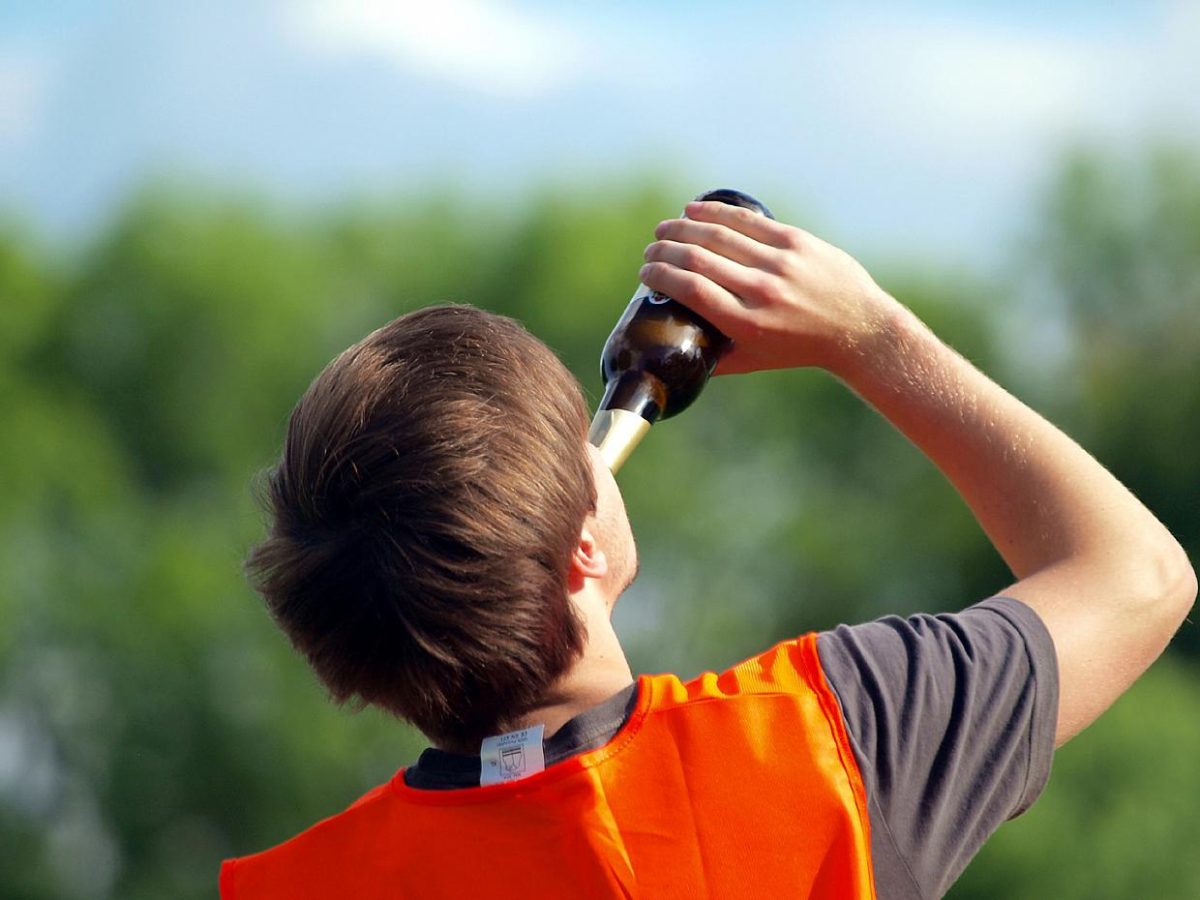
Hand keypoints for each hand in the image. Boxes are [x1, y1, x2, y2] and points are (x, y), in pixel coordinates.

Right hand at [640, 200, 899, 375]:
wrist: (857, 328)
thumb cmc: (799, 348)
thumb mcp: (754, 361)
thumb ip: (714, 359)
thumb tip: (674, 353)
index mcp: (746, 324)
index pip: (691, 290)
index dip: (661, 276)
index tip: (646, 273)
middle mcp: (761, 291)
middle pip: (698, 259)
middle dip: (664, 250)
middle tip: (651, 251)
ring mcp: (780, 263)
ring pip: (719, 234)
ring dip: (683, 227)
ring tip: (664, 229)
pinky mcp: (796, 241)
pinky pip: (747, 220)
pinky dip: (715, 212)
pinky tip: (694, 210)